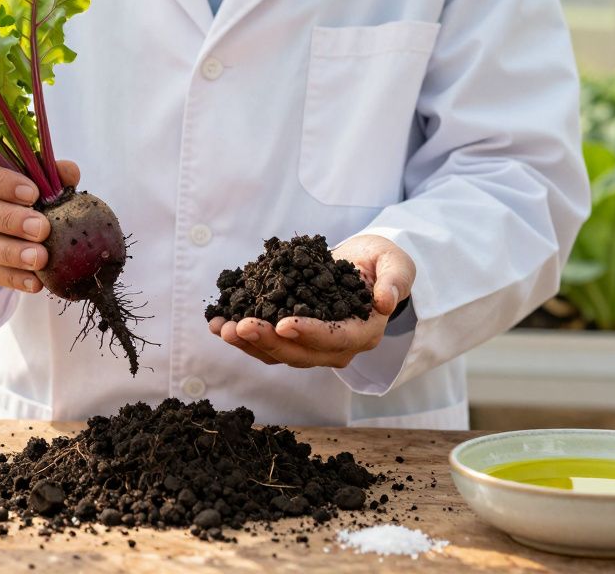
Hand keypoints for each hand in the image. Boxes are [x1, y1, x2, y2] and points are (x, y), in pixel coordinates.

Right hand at [0, 150, 79, 292]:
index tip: (33, 193)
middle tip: (41, 229)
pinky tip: (34, 282)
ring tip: (40, 258)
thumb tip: (69, 173)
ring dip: (11, 253)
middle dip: (10, 221)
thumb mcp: (29, 172)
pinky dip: (12, 278)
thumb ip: (47, 170)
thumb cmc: (16, 184)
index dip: (2, 183)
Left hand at [208, 235, 415, 368]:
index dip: (310, 333)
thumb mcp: (397, 263)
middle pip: (300, 352)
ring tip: (221, 327)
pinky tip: (217, 322)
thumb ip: (396, 280)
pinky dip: (242, 336)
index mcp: (363, 332)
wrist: (366, 265)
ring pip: (279, 353)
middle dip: (267, 340)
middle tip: (239, 325)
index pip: (336, 339)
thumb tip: (386, 301)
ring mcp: (313, 346)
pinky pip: (266, 343)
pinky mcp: (293, 338)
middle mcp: (338, 347)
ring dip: (248, 343)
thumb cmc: (382, 263)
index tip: (283, 323)